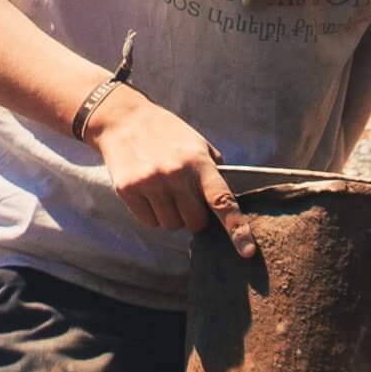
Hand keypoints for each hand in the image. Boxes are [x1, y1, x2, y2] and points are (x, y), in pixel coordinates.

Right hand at [85, 90, 256, 257]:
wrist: (124, 120)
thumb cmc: (167, 134)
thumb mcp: (197, 144)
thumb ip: (213, 172)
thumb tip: (225, 205)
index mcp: (199, 162)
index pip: (222, 201)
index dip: (237, 228)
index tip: (247, 251)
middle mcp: (175, 174)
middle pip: (195, 222)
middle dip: (193, 216)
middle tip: (184, 197)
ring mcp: (150, 183)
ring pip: (171, 225)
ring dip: (171, 215)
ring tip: (163, 190)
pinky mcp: (128, 190)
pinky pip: (149, 222)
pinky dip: (151, 214)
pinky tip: (147, 192)